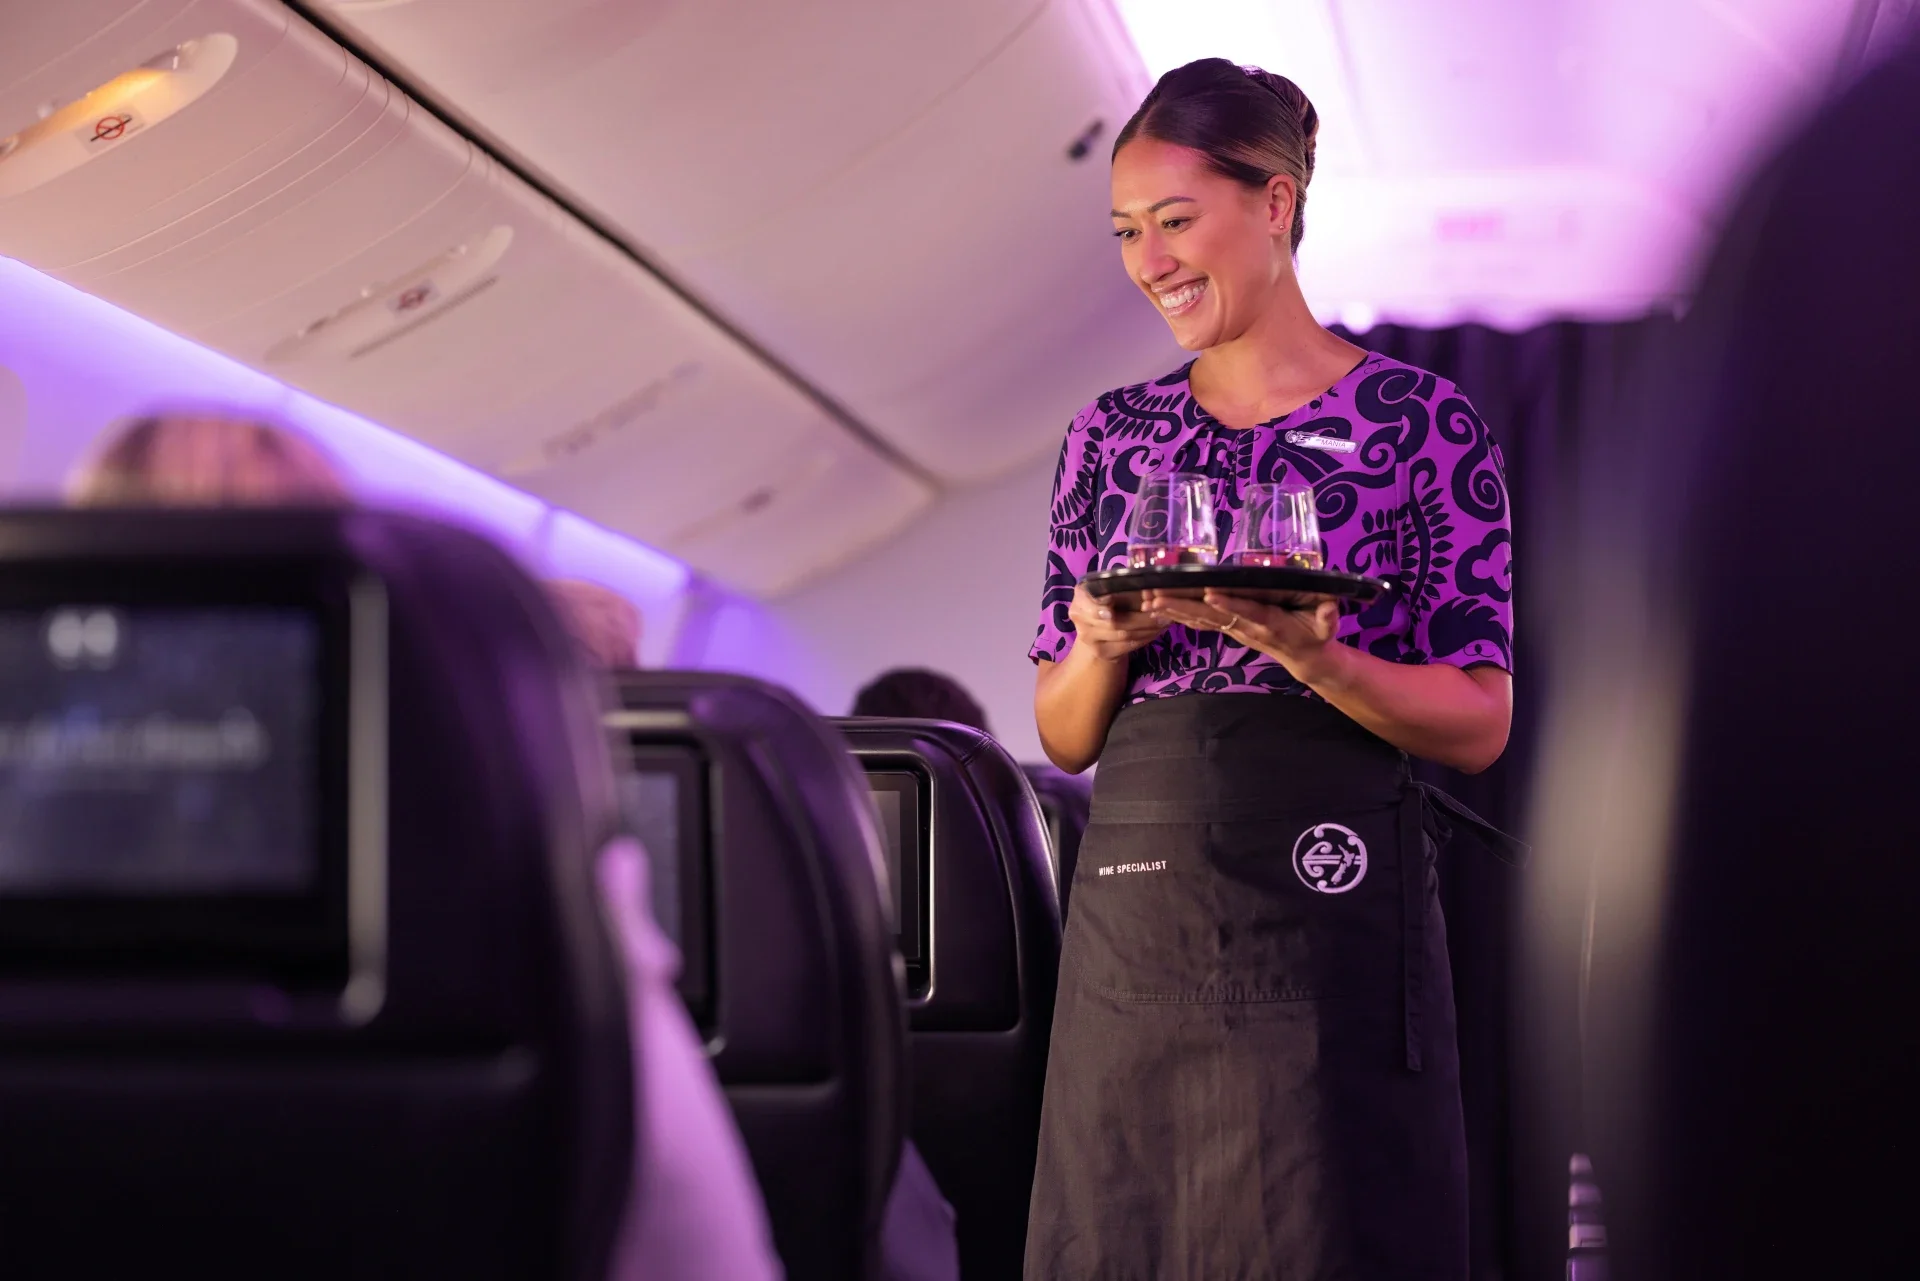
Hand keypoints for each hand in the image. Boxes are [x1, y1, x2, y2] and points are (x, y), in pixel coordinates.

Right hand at [1068, 584, 1168, 661]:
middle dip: (1142, 619)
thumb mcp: (1113, 587)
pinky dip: (1145, 638)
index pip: (1088, 604)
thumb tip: (1149, 588)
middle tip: (1163, 613)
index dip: (1099, 609)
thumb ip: (1125, 586)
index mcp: (1081, 596)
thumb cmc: (1109, 598)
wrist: (1097, 626)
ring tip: (1165, 621)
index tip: (1112, 610)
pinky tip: (1157, 631)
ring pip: (1124, 635)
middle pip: (1113, 622)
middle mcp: (1080, 618)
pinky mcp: (1102, 652)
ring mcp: (1089, 639)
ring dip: (1148, 629)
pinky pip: (1128, 646)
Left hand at [1142, 588, 1343, 682]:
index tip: (1208, 595)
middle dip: (1183, 608)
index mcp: (1268, 623)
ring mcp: (1235, 629)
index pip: (1245, 613)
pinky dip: (1178, 614)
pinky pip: (1200, 621)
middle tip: (1155, 598)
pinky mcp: (1229, 628)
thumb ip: (1327, 616)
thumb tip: (1331, 607)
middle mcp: (1246, 627)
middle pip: (1211, 616)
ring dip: (1173, 611)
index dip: (1229, 605)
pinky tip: (1157, 607)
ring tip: (1148, 602)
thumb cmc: (1316, 634)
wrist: (1305, 657)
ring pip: (1200, 619)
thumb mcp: (1327, 626)